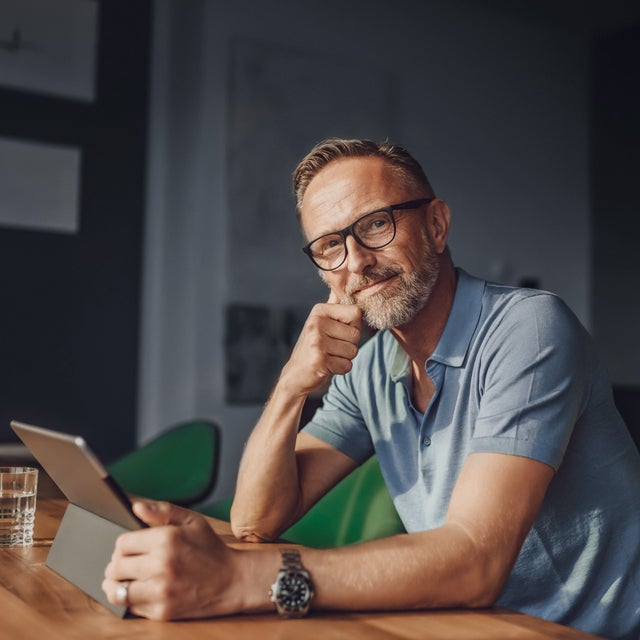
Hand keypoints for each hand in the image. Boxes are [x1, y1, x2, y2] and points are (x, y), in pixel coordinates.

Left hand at [103, 501, 244, 619]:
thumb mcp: (192, 520)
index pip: (122, 543)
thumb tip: (135, 506)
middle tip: (129, 563)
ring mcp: (161, 591)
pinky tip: (142, 591)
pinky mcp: (162, 612)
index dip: (125, 544)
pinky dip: (131, 600)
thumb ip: (162, 510)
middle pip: (115, 567)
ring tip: (126, 579)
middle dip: (118, 564)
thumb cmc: (210, 548)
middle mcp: (161, 565)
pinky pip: (130, 607)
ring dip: (117, 585)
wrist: (233, 580)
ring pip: (116, 590)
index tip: (132, 547)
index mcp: (166, 539)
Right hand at [279, 290, 361, 395]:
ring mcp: (317, 341)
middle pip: (356, 334)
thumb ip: (332, 306)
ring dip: (344, 358)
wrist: (296, 375)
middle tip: (331, 348)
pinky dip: (339, 369)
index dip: (353, 326)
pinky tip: (326, 366)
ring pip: (353, 351)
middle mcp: (317, 322)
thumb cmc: (314, 348)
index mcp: (319, 310)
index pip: (356, 313)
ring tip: (328, 357)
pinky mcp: (319, 359)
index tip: (337, 333)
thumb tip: (338, 283)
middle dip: (349, 345)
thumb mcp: (320, 323)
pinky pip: (346, 365)